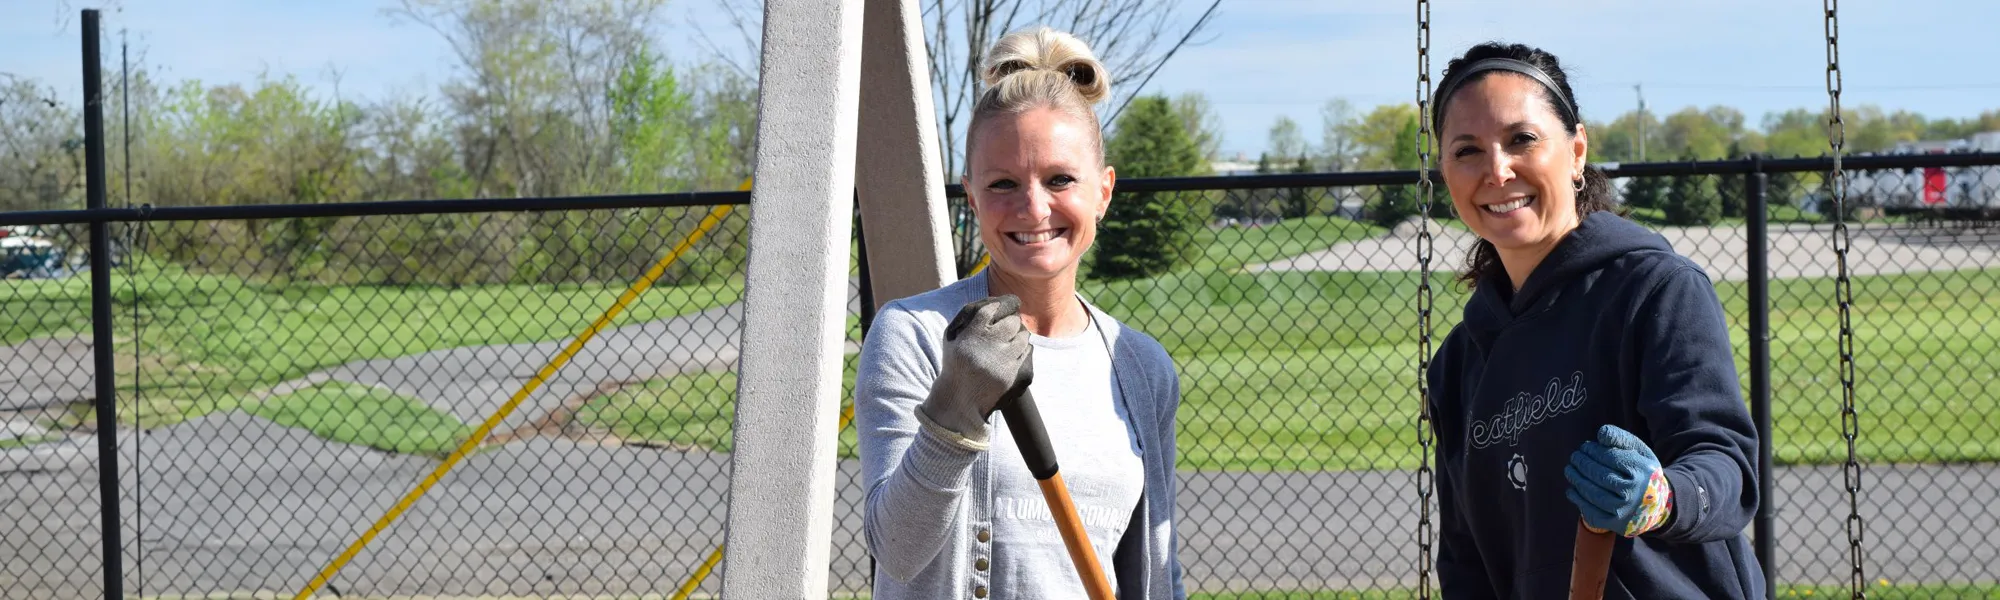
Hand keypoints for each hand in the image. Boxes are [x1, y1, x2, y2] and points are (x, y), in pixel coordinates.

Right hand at [916, 295, 1031, 449]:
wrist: (960, 399)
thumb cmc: (955, 365)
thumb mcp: (952, 340)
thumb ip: (967, 321)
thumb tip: (991, 304)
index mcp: (970, 336)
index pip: (989, 310)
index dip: (997, 307)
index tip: (999, 309)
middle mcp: (986, 346)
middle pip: (1011, 322)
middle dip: (1011, 322)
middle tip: (1009, 325)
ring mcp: (1000, 360)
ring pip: (1022, 336)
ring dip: (1018, 335)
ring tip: (1011, 340)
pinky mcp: (1010, 373)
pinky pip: (1025, 352)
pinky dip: (1021, 349)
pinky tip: (1013, 352)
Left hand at [1565, 424, 1673, 536]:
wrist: (1657, 505)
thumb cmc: (1641, 472)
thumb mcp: (1638, 451)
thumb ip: (1620, 438)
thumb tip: (1601, 434)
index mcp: (1643, 471)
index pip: (1610, 457)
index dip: (1592, 451)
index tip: (1584, 447)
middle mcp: (1635, 492)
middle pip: (1599, 475)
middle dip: (1582, 464)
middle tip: (1574, 457)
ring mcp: (1625, 510)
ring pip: (1593, 493)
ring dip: (1576, 480)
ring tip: (1570, 470)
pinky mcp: (1616, 524)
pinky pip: (1591, 512)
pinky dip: (1578, 500)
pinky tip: (1572, 489)